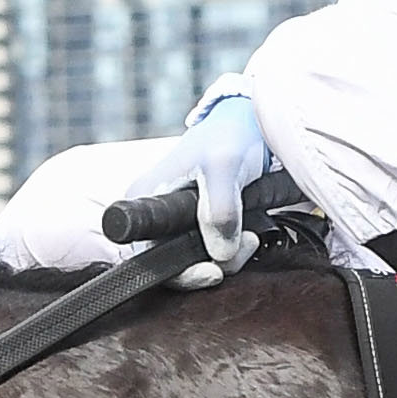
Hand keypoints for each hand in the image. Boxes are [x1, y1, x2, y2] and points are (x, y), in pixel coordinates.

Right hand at [125, 96, 271, 286]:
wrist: (253, 127)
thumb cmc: (229, 136)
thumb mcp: (223, 166)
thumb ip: (219, 210)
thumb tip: (220, 254)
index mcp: (143, 199)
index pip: (146, 254)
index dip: (176, 270)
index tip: (210, 270)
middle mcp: (155, 216)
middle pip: (174, 264)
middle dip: (213, 263)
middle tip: (244, 244)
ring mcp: (179, 224)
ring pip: (198, 262)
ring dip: (230, 258)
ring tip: (251, 236)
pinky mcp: (202, 228)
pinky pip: (214, 254)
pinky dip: (234, 252)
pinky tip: (250, 236)